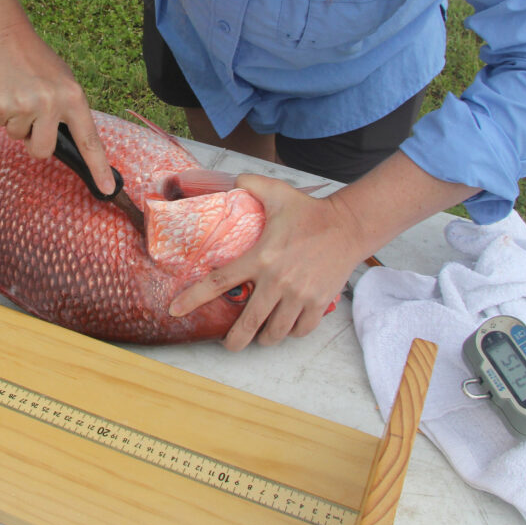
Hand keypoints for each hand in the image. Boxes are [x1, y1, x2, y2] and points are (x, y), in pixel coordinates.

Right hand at [0, 26, 115, 194]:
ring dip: (16, 122)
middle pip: (43, 151)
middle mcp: (51, 104)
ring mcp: (24, 107)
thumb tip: (68, 142)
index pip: (89, 140)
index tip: (108, 189)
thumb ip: (67, 110)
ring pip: (18, 137)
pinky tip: (4, 91)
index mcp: (73, 97)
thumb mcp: (63, 81)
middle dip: (35, 143)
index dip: (99, 167)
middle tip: (32, 120)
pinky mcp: (0, 107)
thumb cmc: (36, 62)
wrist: (2, 39)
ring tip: (18, 94)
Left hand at [168, 173, 368, 350]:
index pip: (220, 281)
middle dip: (234, 340)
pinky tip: (286, 327)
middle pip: (248, 323)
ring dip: (264, 337)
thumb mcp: (277, 192)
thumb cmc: (310, 211)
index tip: (176, 310)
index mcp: (261, 257)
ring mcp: (299, 295)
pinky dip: (291, 333)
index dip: (194, 298)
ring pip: (275, 332)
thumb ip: (250, 184)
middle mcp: (278, 281)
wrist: (349, 225)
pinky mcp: (319, 303)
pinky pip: (300, 330)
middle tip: (228, 344)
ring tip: (259, 334)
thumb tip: (232, 180)